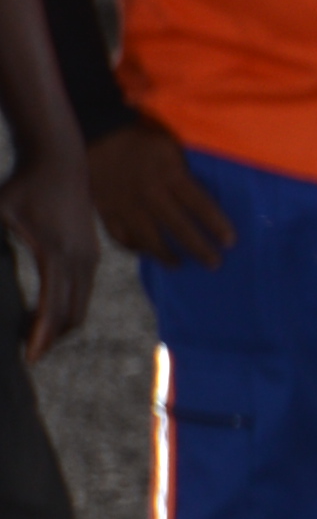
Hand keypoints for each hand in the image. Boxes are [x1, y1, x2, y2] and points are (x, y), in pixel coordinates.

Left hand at [8, 150, 89, 359]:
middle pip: (72, 314)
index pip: (53, 306)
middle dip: (52, 337)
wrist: (60, 161)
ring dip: (61, 324)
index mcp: (56, 254)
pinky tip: (47, 309)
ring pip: (81, 306)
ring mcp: (89, 258)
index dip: (42, 335)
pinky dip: (68, 308)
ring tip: (35, 335)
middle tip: (28, 352)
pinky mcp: (92, 254)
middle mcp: (80, 260)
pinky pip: (83, 292)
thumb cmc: (23, 186)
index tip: (31, 357)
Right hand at [81, 122, 225, 266]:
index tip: (230, 242)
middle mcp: (149, 194)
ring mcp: (125, 205)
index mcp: (170, 176)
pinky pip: (119, 236)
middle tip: (214, 264)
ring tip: (178, 264)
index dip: (216, 225)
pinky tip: (144, 252)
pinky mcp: (105, 210)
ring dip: (165, 255)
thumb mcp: (172, 150)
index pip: (199, 205)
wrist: (100, 134)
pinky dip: (132, 247)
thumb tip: (204, 199)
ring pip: (148, 238)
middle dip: (198, 248)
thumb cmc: (144, 142)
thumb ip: (185, 174)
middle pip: (178, 227)